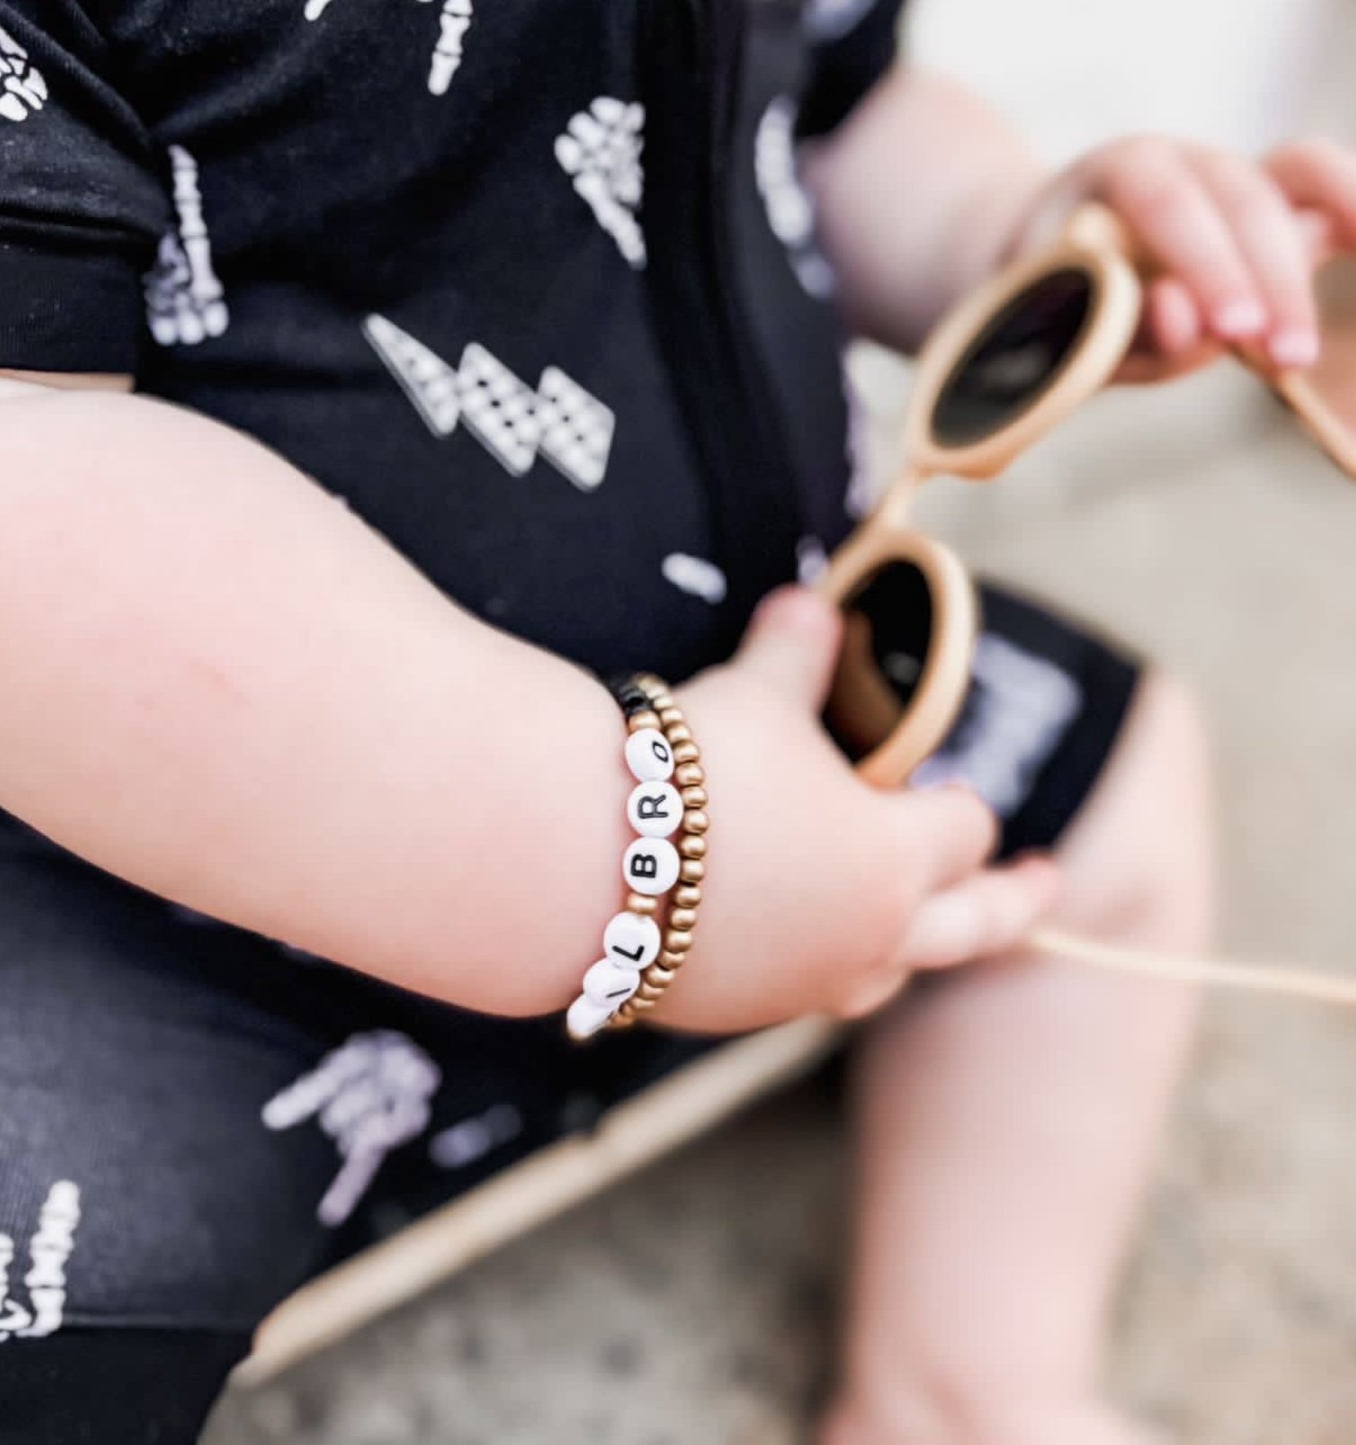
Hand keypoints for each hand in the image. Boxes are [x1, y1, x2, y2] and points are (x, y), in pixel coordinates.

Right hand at [650, 587, 1060, 1033]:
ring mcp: (797, 987)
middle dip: (1009, 901)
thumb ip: (798, 647)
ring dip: (910, 945)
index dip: (960, 800)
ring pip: (885, 977)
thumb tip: (811, 599)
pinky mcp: (730, 1012)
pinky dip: (816, 964)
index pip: (965, 829)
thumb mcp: (756, 694)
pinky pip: (799, 993)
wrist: (577, 862)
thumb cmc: (689, 772)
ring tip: (912, 929)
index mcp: (894, 861)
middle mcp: (864, 939)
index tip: (948, 786)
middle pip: (971, 927)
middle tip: (1043, 884)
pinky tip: (787, 937)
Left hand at [1003, 135, 1355, 377]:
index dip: (1208, 267)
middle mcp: (1184, 158)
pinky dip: (1348, 210)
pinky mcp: (1265, 199)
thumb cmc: (1046, 296)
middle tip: (1285, 359)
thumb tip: (1182, 313)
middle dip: (1270, 285)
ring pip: (1292, 189)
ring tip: (1306, 345)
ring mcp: (1231, 171)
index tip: (1233, 329)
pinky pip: (1317, 185)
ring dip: (1306, 267)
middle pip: (1243, 202)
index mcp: (1119, 170)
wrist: (1042, 258)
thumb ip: (1108, 322)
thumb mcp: (1054, 317)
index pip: (1168, 205)